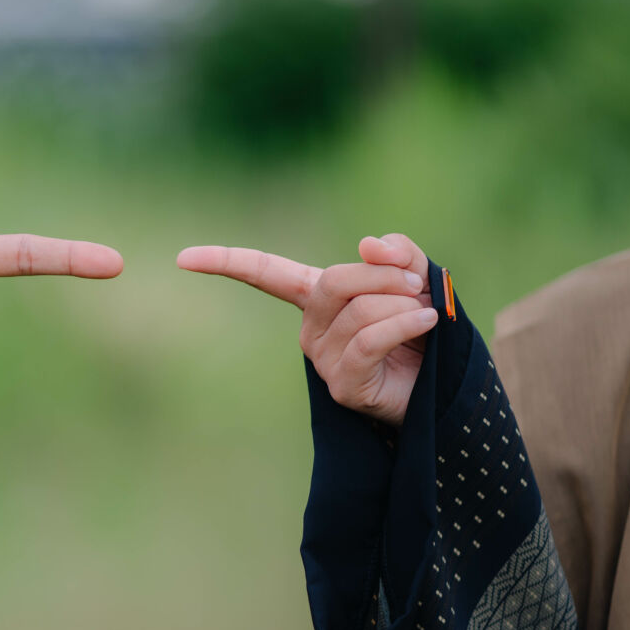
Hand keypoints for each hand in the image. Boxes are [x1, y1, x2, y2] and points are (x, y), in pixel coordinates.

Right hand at [176, 234, 434, 425]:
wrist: (446, 385)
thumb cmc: (423, 329)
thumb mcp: (414, 279)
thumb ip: (396, 254)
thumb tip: (367, 244)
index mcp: (316, 297)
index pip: (263, 273)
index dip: (224, 262)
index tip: (182, 258)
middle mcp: (311, 327)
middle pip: (334, 281)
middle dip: (384, 277)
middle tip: (417, 286)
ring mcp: (322, 359)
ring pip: (359, 311)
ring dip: (404, 306)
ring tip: (425, 316)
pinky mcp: (341, 385)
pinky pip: (367, 343)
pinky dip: (402, 325)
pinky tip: (426, 321)